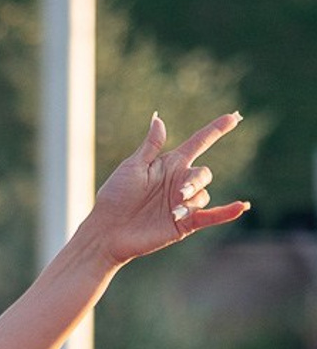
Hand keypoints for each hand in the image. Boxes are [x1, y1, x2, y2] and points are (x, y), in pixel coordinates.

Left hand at [86, 112, 249, 265]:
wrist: (106, 231)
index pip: (199, 143)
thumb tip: (158, 119)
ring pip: (203, 195)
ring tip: (175, 212)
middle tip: (180, 193)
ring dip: (192, 201)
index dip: (216, 130)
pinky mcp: (183, 224)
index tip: (234, 118)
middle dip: (195, 181)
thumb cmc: (114, 197)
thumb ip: (150, 147)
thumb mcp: (131, 168)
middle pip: (204, 173)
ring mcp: (183, 204)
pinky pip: (211, 216)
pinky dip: (226, 212)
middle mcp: (180, 183)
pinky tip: (241, 207)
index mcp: (170, 165)